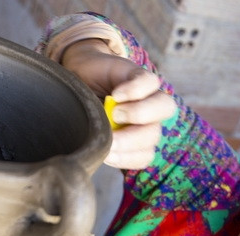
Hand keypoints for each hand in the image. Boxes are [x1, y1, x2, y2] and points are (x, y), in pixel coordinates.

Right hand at [61, 40, 176, 169]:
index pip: (145, 155)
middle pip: (155, 134)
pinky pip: (150, 82)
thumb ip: (98, 144)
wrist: (74, 78)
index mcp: (135, 137)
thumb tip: (103, 153)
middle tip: (111, 137)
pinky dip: (134, 90)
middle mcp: (146, 118)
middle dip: (131, 140)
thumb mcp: (86, 130)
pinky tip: (115, 94)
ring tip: (116, 113)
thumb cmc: (80, 109)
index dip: (129, 159)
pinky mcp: (139, 74)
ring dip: (140, 114)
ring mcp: (146, 95)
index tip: (107, 155)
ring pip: (165, 107)